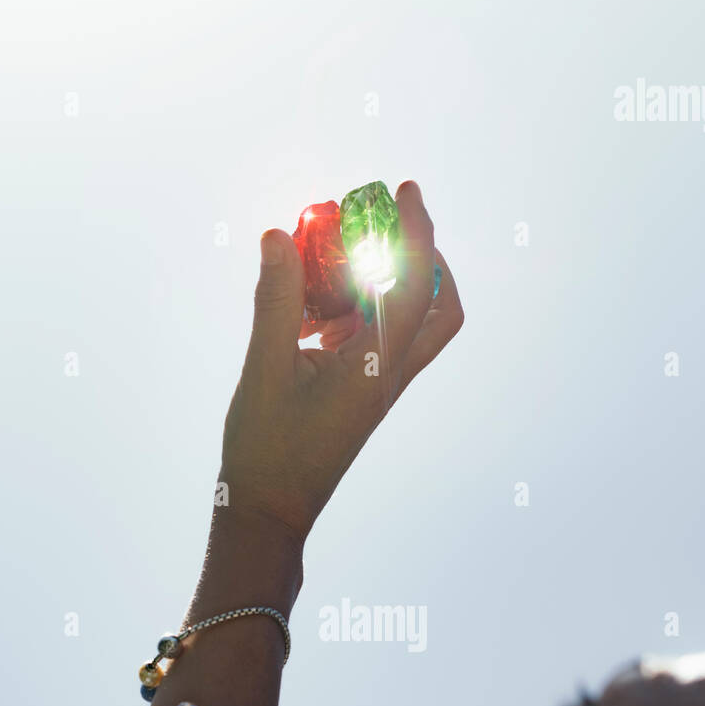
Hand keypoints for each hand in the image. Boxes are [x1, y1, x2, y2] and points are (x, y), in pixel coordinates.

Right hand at [221, 181, 462, 541]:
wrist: (269, 514)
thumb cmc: (266, 451)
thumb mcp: (265, 369)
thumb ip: (275, 300)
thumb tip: (281, 236)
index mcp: (376, 366)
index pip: (415, 283)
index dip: (416, 229)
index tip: (401, 191)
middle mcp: (390, 376)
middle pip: (439, 308)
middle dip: (422, 258)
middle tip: (381, 229)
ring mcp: (379, 389)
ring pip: (410, 325)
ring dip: (384, 285)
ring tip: (328, 271)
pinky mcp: (363, 397)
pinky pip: (378, 343)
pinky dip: (359, 314)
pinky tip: (312, 315)